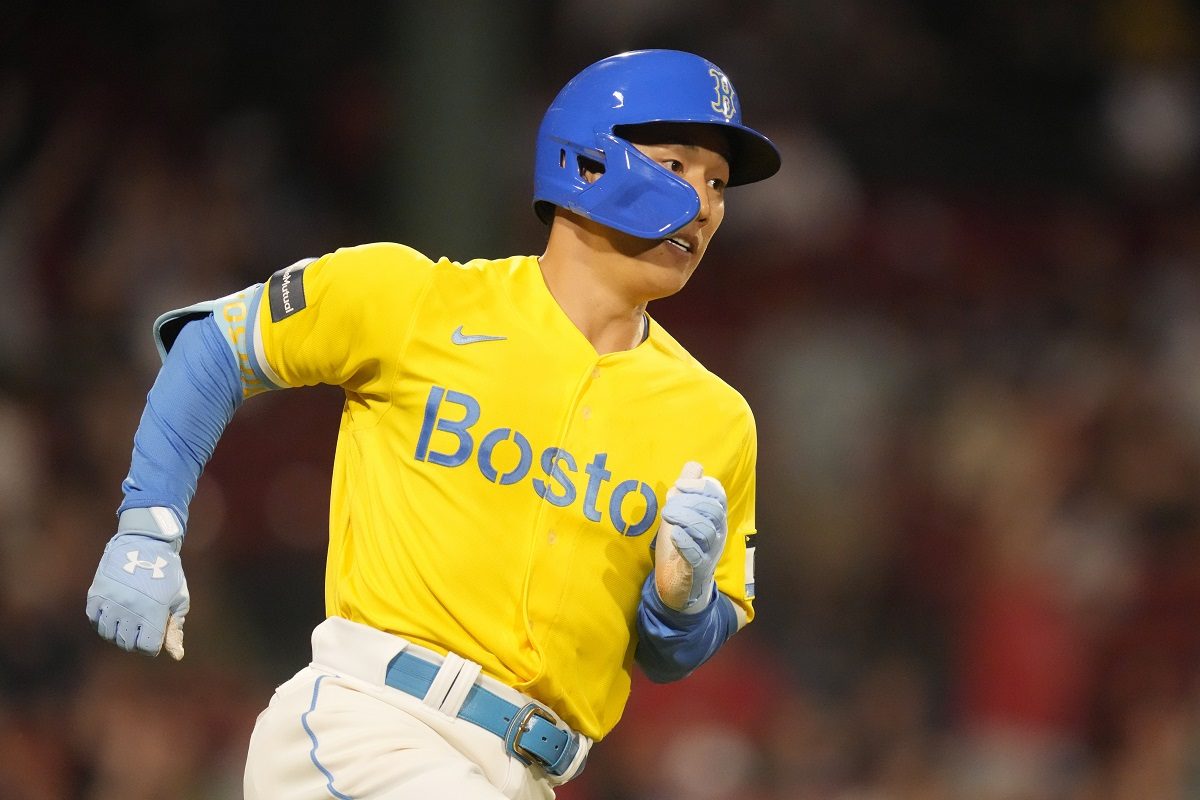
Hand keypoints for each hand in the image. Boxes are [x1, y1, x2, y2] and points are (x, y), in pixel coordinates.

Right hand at [86, 508, 188, 659]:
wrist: (145, 543)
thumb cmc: (167, 574)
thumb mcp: (179, 599)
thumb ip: (175, 628)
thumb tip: (177, 655)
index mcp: (153, 611)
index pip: (147, 647)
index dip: (152, 646)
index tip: (154, 637)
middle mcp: (130, 608)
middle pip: (126, 643)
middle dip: (135, 641)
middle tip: (141, 629)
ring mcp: (111, 601)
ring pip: (108, 634)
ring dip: (117, 633)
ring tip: (127, 622)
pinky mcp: (96, 594)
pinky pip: (94, 619)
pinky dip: (102, 622)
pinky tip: (113, 614)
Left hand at [654, 462, 727, 612]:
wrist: (680, 586)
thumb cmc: (682, 546)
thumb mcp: (682, 514)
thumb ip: (687, 490)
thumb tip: (694, 466)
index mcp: (714, 518)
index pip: (717, 495)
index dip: (701, 486)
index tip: (680, 486)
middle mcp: (716, 534)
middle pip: (712, 510)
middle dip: (689, 502)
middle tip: (668, 508)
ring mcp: (709, 553)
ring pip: (706, 531)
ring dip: (685, 519)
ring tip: (668, 517)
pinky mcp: (697, 571)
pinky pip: (697, 556)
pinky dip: (686, 543)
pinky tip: (675, 536)